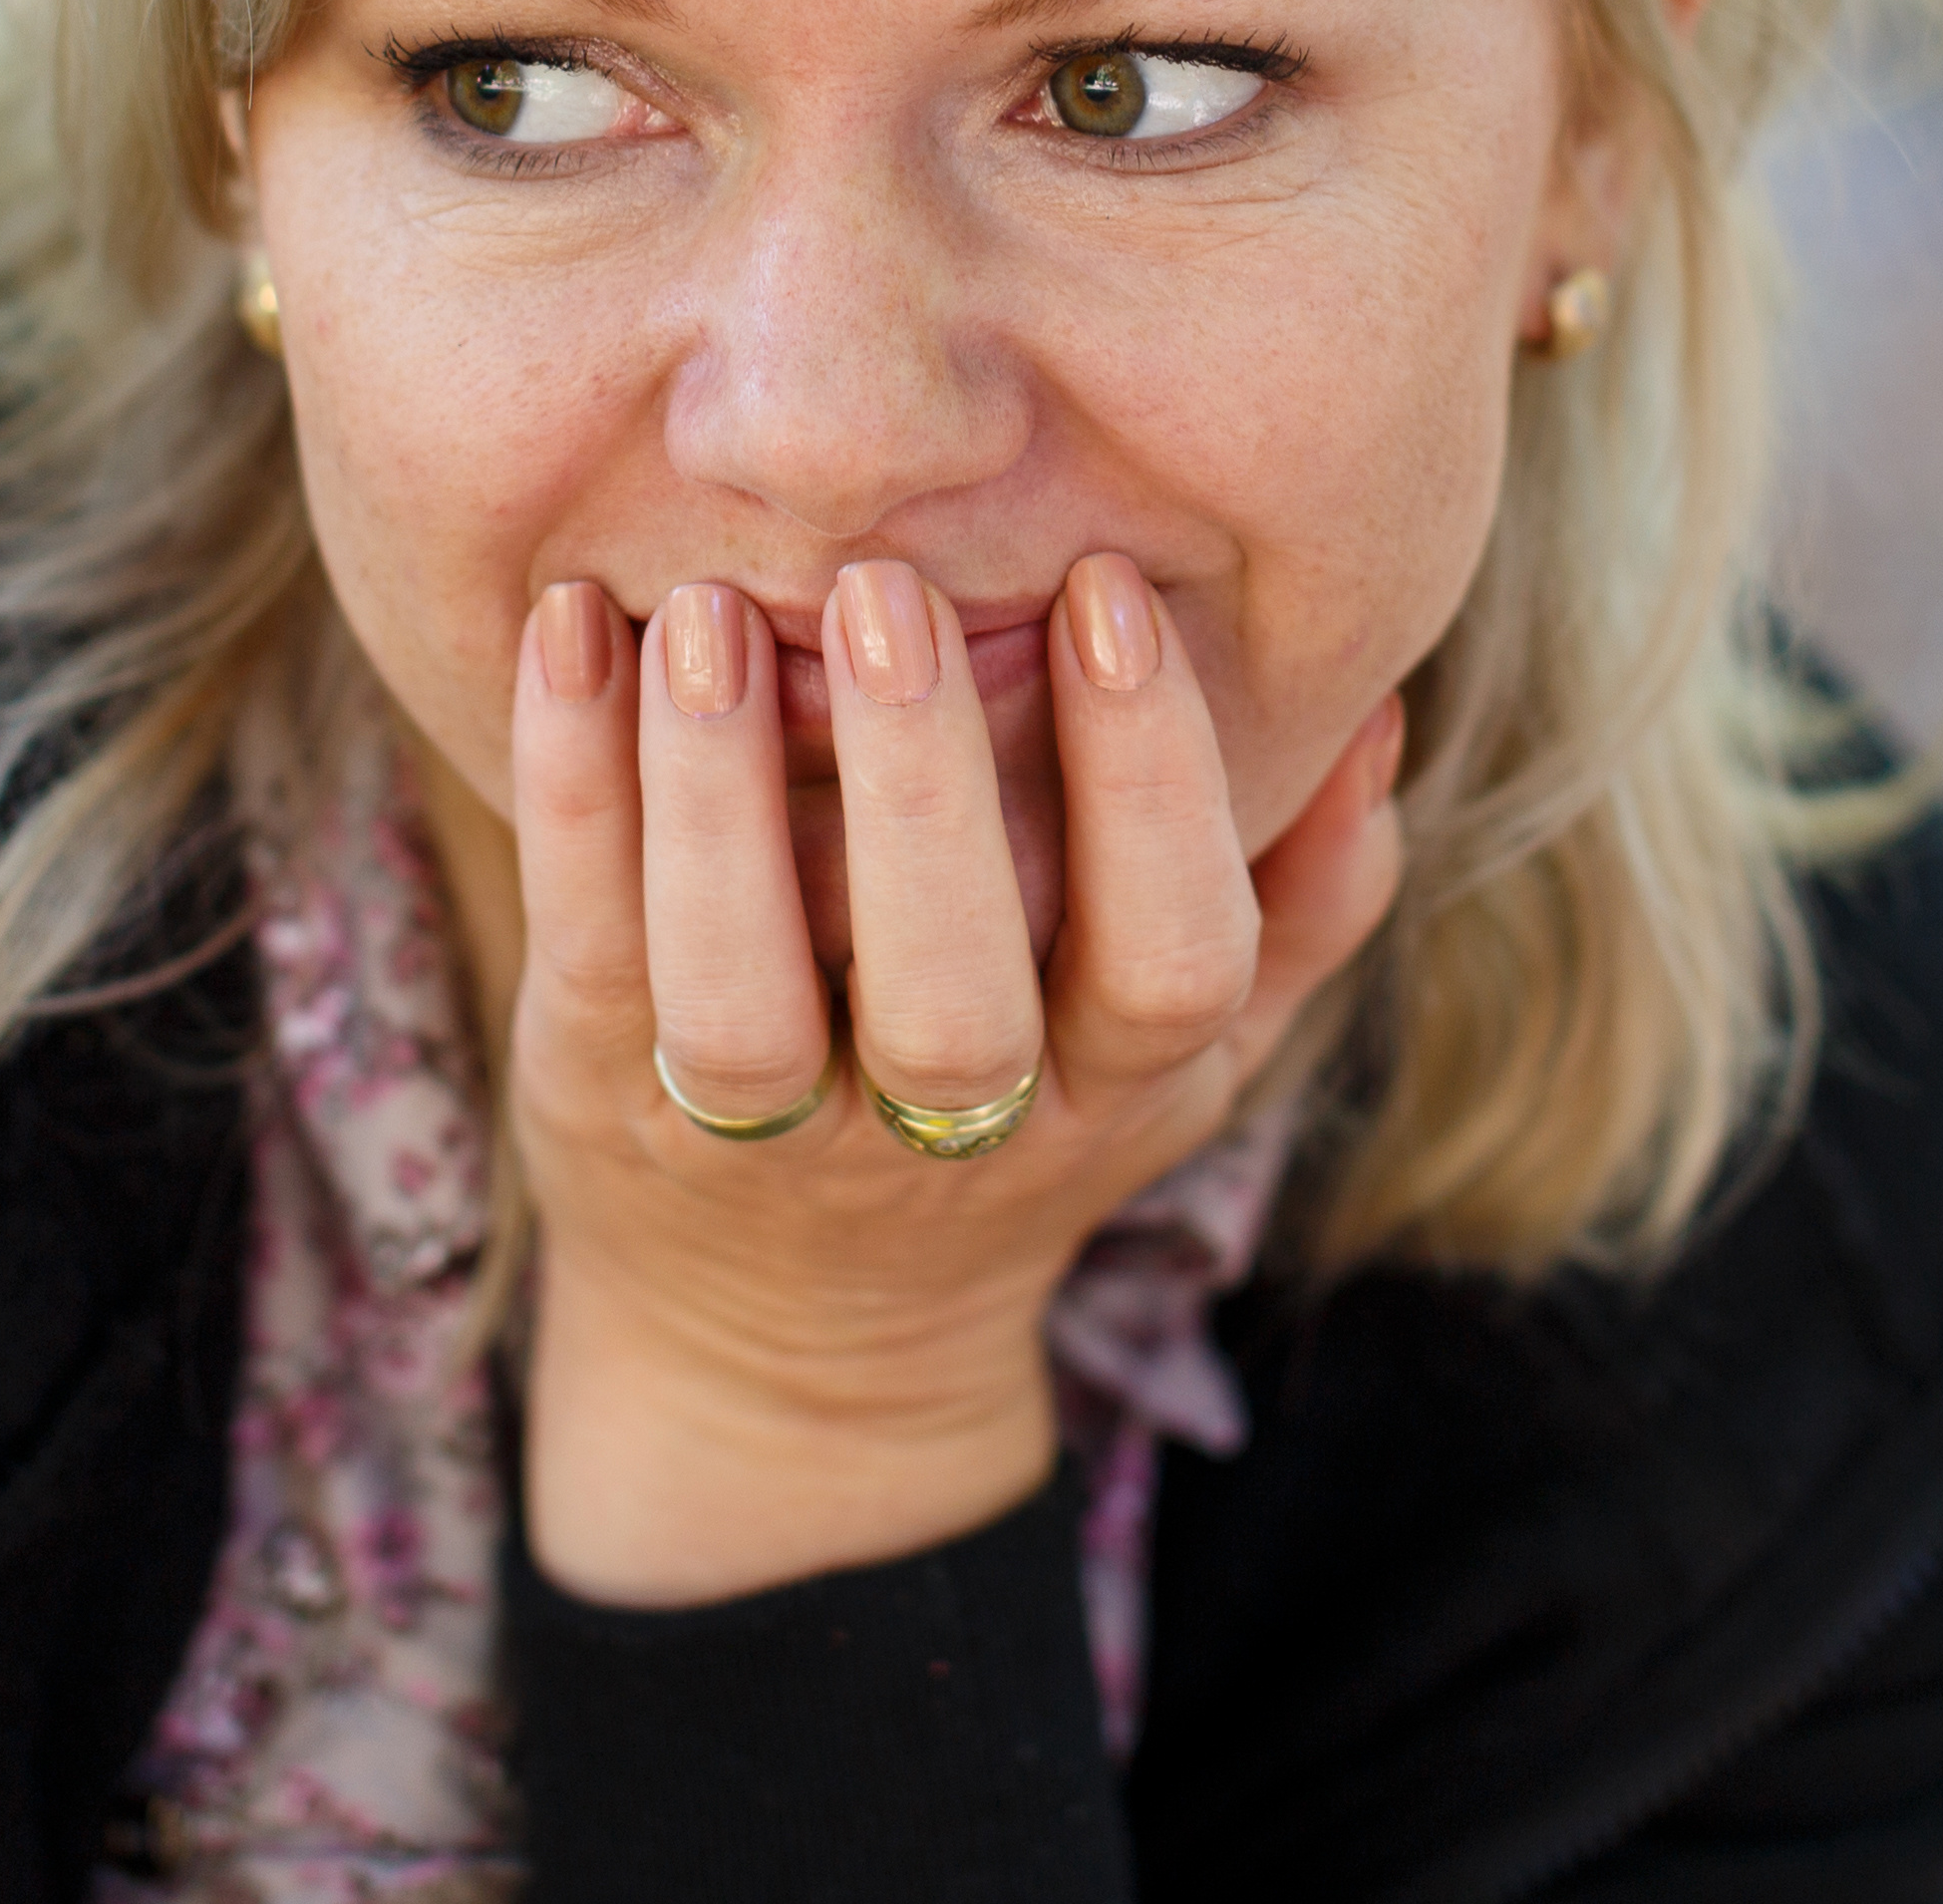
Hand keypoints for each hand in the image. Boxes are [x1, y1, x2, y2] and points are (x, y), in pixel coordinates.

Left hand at [502, 551, 1408, 1606]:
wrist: (793, 1355)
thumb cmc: (1026, 1130)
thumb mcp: (1193, 1054)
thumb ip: (1305, 898)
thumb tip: (1376, 708)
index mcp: (1113, 1095)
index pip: (1172, 958)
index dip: (1153, 786)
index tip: (1109, 591)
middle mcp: (944, 1138)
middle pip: (951, 999)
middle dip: (922, 786)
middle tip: (887, 587)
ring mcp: (763, 1142)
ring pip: (738, 999)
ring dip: (715, 797)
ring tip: (702, 610)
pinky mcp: (604, 1101)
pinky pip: (589, 952)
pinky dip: (571, 790)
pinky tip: (566, 630)